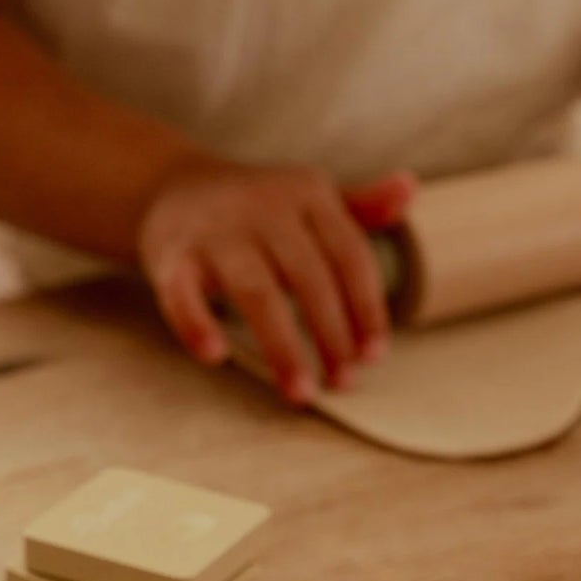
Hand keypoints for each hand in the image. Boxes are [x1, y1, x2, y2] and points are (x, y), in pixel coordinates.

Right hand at [138, 157, 414, 403]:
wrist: (172, 188)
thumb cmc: (260, 211)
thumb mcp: (312, 202)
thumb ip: (361, 208)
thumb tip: (408, 190)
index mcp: (307, 194)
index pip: (349, 255)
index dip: (366, 308)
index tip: (374, 355)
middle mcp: (263, 207)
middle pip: (309, 277)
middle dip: (332, 336)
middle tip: (343, 383)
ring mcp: (216, 231)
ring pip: (256, 292)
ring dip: (282, 347)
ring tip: (300, 392)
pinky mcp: (172, 256)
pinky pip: (183, 293)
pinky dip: (196, 324)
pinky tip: (216, 355)